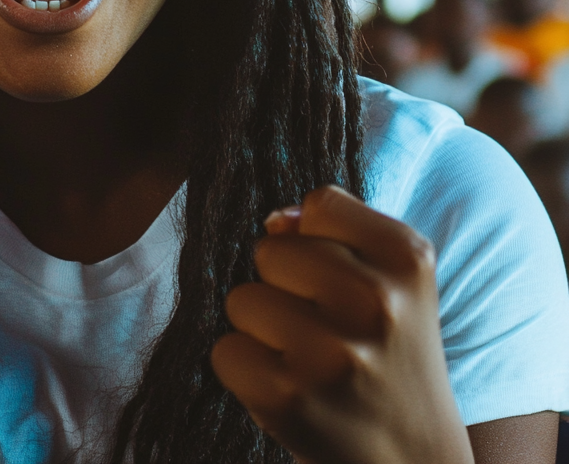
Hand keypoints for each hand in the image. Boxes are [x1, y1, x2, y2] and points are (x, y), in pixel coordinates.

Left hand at [211, 186, 473, 463]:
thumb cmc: (387, 354)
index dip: (319, 241)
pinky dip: (246, 371)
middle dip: (284, 286)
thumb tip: (275, 221)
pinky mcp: (290, 397)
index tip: (346, 283)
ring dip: (263, 330)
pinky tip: (290, 390)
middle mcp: (377, 301)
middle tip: (325, 330)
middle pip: (270, 249)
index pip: (320, 204)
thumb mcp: (391, 281)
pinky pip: (225, 350)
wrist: (414, 462)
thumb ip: (333, 231)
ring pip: (242, 298)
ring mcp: (333, 352)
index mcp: (408, 258)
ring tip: (307, 361)